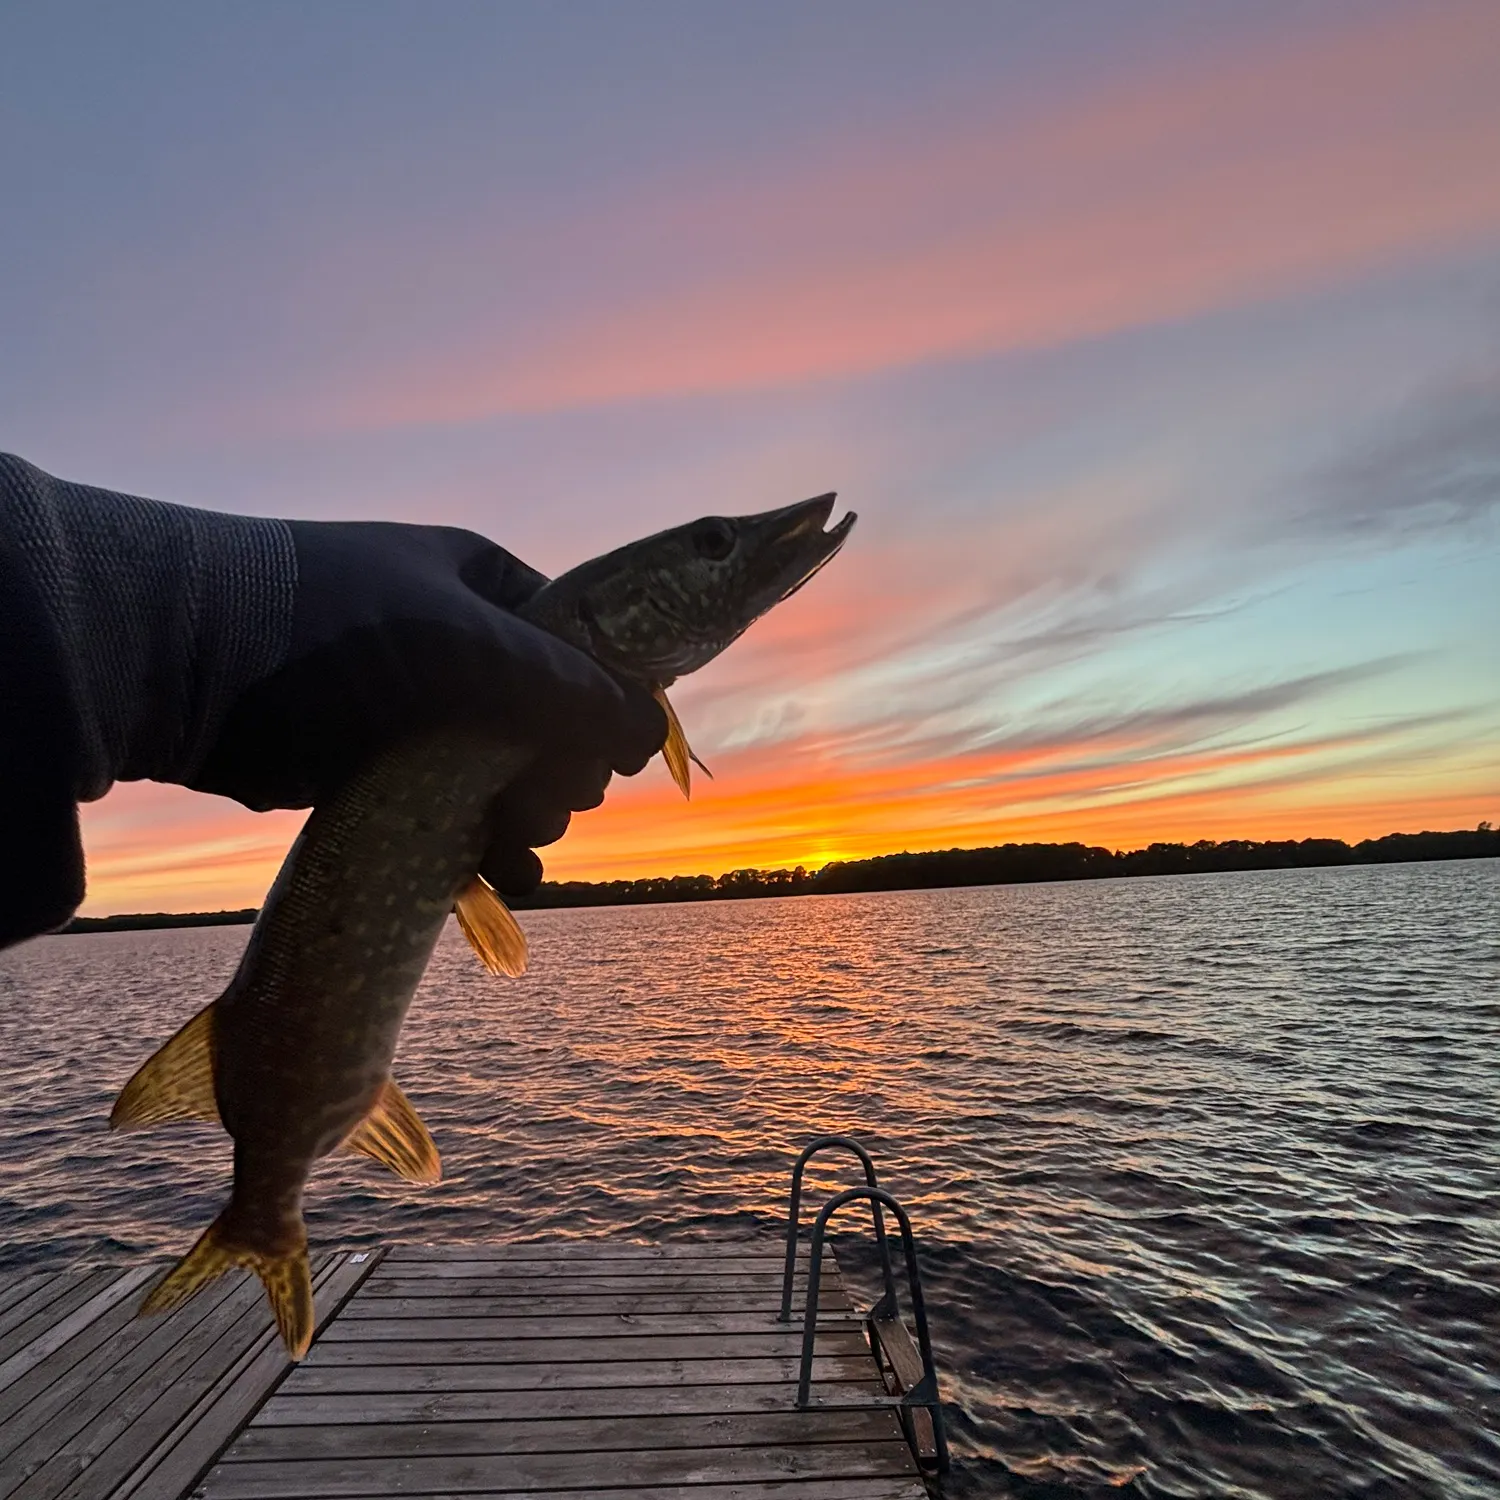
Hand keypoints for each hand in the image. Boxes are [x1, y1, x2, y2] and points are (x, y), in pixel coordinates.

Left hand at [190, 520, 665, 894]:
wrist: (197, 659)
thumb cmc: (346, 626)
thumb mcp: (475, 645)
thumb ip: (571, 687)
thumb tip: (650, 734)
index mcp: (492, 591)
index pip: (585, 650)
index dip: (608, 705)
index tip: (613, 755)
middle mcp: (465, 648)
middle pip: (556, 726)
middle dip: (564, 773)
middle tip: (551, 799)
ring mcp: (423, 714)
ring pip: (511, 778)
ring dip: (531, 817)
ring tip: (519, 840)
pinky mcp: (385, 773)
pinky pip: (459, 815)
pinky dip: (486, 848)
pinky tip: (502, 875)